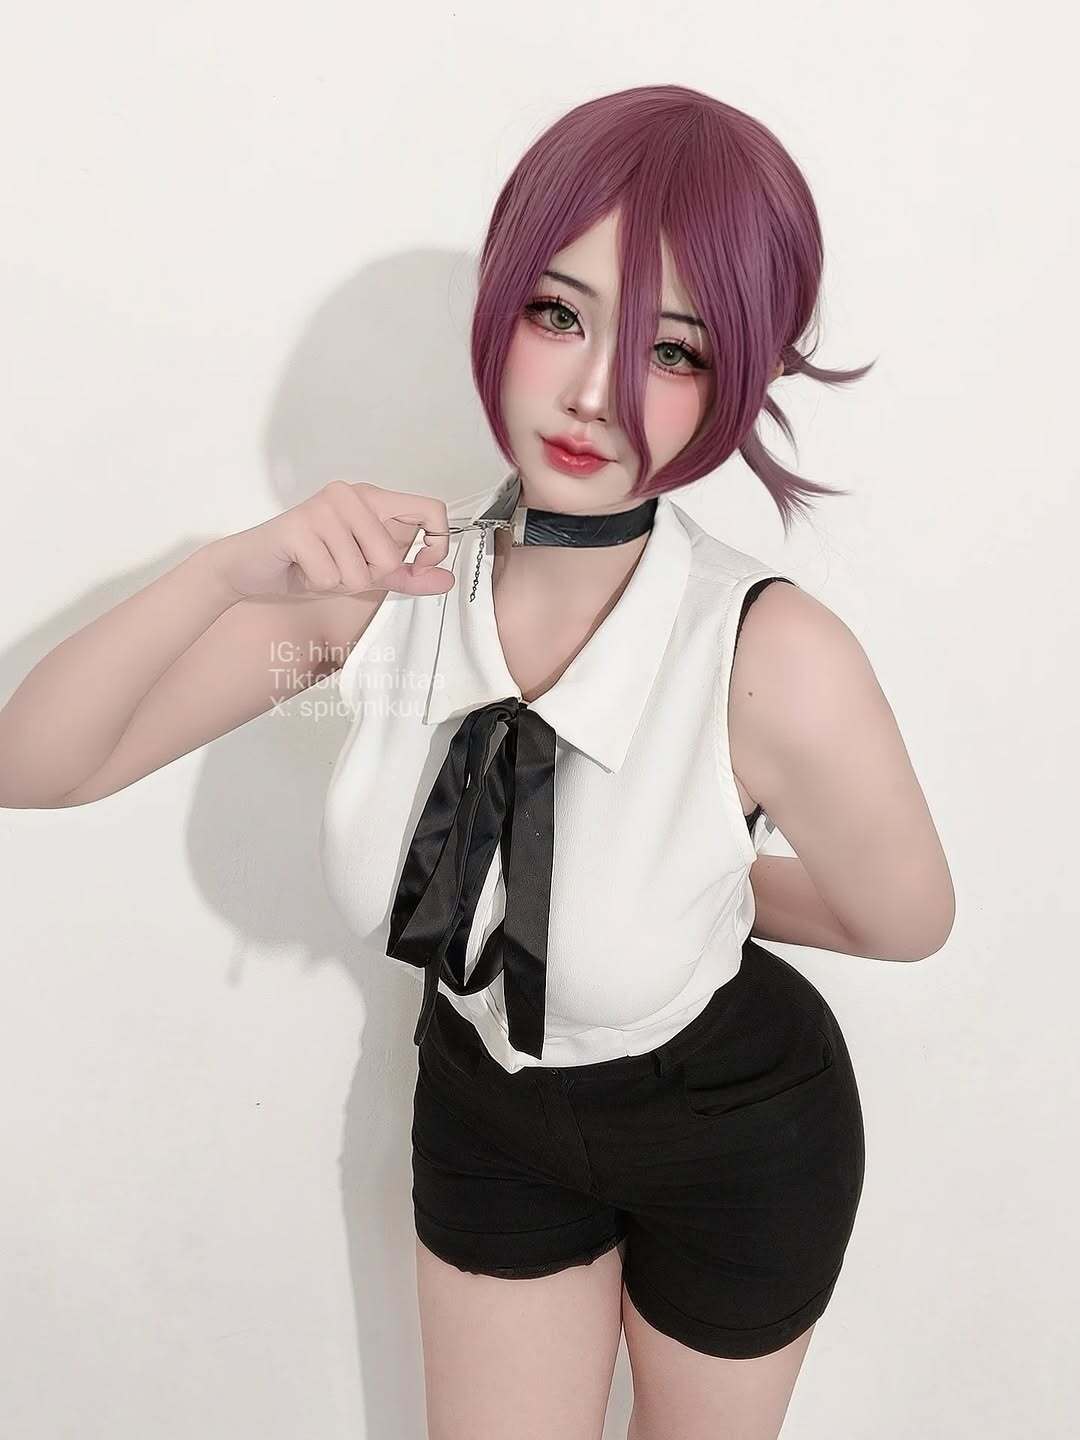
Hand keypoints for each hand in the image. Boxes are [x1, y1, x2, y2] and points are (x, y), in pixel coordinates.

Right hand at [203, 481, 455, 600]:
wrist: (251, 566)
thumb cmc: (309, 563)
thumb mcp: (367, 571)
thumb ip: (407, 574)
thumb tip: (447, 579)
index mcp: (372, 498)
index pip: (431, 509)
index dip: (436, 544)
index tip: (419, 563)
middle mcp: (350, 495)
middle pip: (390, 556)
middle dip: (366, 577)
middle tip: (338, 566)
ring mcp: (324, 508)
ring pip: (359, 571)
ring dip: (338, 582)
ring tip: (317, 565)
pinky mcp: (300, 527)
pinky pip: (330, 577)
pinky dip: (316, 584)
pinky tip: (301, 567)